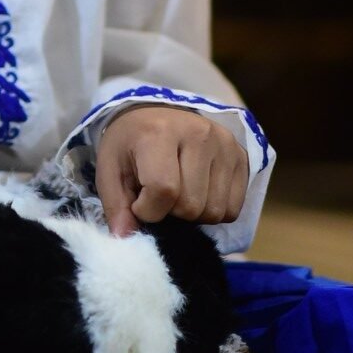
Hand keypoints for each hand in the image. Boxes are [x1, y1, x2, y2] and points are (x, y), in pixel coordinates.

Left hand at [95, 105, 248, 236]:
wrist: (155, 114)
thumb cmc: (130, 144)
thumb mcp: (110, 168)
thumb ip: (115, 205)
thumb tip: (125, 238)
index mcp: (160, 132)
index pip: (164, 190)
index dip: (148, 210)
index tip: (138, 203)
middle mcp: (199, 133)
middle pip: (191, 206)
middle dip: (170, 212)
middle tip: (159, 195)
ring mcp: (225, 144)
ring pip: (214, 211)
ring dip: (193, 215)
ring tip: (179, 192)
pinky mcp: (242, 156)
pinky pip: (232, 209)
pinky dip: (213, 211)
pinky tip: (198, 192)